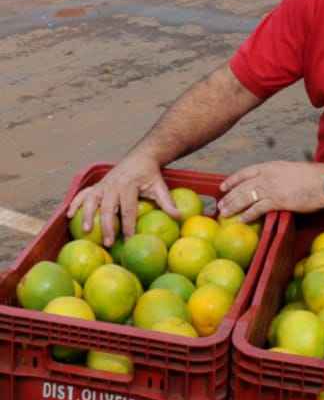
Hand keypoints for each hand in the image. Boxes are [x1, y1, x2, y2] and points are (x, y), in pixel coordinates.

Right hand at [66, 155, 180, 245]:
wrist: (142, 156)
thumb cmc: (151, 175)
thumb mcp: (161, 187)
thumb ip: (168, 202)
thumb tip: (179, 217)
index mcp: (130, 186)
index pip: (128, 210)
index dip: (128, 226)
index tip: (129, 241)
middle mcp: (114, 185)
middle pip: (109, 208)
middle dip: (108, 226)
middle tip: (108, 242)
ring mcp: (104, 185)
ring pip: (92, 200)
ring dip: (87, 215)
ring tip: (86, 231)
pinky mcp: (97, 185)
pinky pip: (83, 193)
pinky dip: (75, 203)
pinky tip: (68, 215)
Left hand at [218, 161, 323, 222]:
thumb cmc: (312, 177)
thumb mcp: (290, 170)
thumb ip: (277, 176)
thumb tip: (270, 184)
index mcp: (271, 166)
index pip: (245, 172)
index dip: (232, 180)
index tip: (223, 187)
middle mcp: (267, 175)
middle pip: (242, 186)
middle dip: (229, 197)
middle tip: (220, 206)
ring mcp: (271, 188)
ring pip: (245, 197)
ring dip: (233, 206)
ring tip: (225, 214)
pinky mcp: (278, 201)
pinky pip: (257, 209)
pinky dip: (248, 215)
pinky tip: (241, 220)